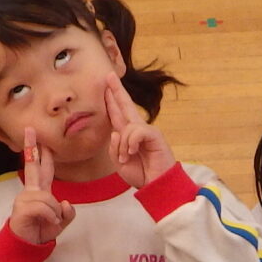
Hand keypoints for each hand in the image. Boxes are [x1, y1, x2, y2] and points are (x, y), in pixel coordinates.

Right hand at [7, 129, 76, 246]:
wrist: (27, 246)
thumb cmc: (41, 231)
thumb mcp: (60, 222)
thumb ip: (67, 213)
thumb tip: (65, 204)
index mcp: (39, 191)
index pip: (41, 168)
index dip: (41, 152)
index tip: (36, 135)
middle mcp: (30, 191)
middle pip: (32, 166)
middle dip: (31, 147)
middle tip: (30, 129)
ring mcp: (24, 198)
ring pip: (48, 197)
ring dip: (55, 212)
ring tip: (51, 221)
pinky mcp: (22, 208)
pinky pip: (45, 207)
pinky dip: (51, 217)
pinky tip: (48, 222)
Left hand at [103, 73, 174, 187]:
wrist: (156, 185)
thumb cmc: (141, 174)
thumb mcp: (119, 163)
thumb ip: (114, 147)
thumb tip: (115, 132)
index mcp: (127, 135)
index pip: (117, 114)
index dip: (111, 100)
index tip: (106, 86)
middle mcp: (137, 130)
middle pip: (125, 105)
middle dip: (116, 90)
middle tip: (108, 75)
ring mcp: (147, 131)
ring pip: (126, 127)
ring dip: (121, 144)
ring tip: (125, 158)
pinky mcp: (155, 135)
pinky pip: (136, 132)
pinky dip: (130, 143)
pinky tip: (132, 153)